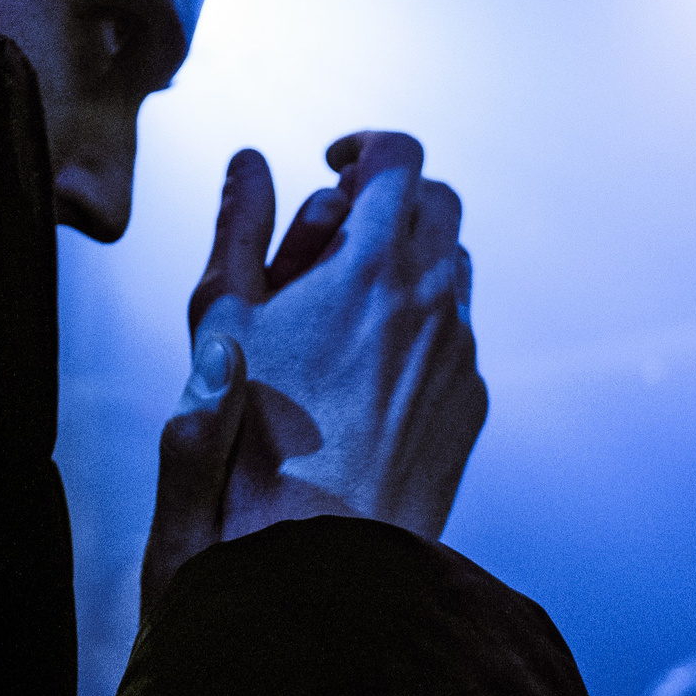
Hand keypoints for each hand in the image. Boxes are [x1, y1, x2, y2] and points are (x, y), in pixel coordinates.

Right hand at [139, 131, 487, 620]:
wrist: (321, 548)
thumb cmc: (255, 436)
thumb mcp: (224, 317)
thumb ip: (239, 225)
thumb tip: (247, 164)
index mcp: (372, 263)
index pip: (399, 156)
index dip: (365, 147)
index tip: (335, 163)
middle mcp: (433, 296)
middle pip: (438, 202)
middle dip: (391, 199)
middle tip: (339, 228)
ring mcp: (461, 348)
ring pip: (454, 267)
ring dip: (410, 261)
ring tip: (348, 300)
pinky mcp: (471, 398)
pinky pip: (459, 333)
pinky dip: (423, 324)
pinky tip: (369, 366)